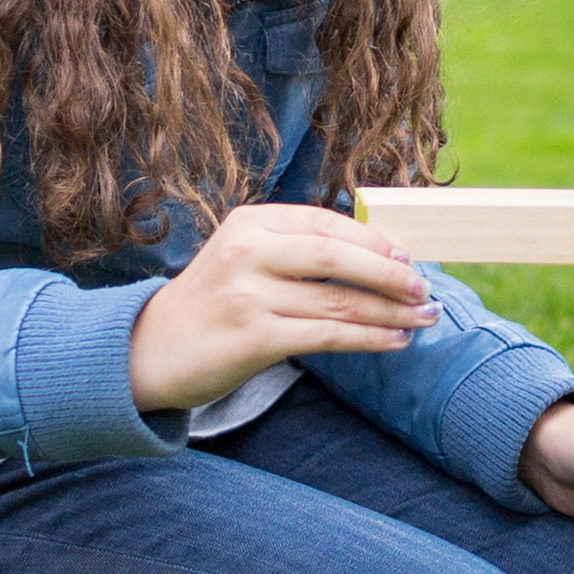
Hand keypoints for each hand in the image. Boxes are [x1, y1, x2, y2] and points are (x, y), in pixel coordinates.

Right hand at [128, 203, 439, 412]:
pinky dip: (369, 339)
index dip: (376, 241)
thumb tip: (381, 253)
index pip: (329, 224)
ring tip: (424, 317)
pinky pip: (328, 336)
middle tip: (424, 288)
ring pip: (339, 301)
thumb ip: (298, 248)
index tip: (409, 256)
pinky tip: (395, 341)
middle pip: (340, 258)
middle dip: (391, 274)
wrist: (149, 351)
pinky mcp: (254, 337)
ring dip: (391, 311)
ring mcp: (249, 295)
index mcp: (252, 222)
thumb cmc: (215, 302)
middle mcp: (249, 251)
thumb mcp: (247, 257)